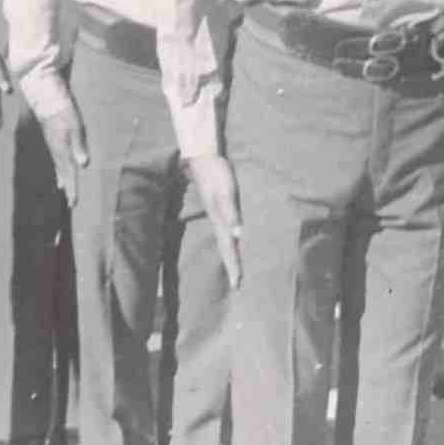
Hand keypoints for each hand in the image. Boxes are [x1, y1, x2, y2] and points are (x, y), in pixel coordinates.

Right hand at [39, 104, 89, 205]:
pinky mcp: (53, 139)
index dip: (72, 188)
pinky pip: (57, 158)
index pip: (69, 172)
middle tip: (72, 203)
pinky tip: (60, 170)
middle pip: (64, 172)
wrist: (47, 96)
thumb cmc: (64, 109)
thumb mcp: (76, 125)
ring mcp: (53, 144)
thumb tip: (83, 164)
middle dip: (69, 187)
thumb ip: (79, 145)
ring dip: (63, 179)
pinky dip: (59, 168)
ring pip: (59, 166)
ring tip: (65, 190)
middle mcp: (56, 149)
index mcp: (62, 148)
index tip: (73, 202)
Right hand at [188, 154, 243, 287]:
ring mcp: (219, 216)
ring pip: (226, 241)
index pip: (229, 249)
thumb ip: (231, 213)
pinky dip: (232, 240)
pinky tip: (236, 241)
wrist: (205, 159)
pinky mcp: (222, 208)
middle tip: (237, 285)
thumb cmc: (217, 175)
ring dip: (232, 255)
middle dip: (232, 266)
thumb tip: (238, 233)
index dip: (234, 266)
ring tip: (236, 269)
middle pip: (226, 248)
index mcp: (220, 222)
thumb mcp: (225, 193)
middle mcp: (219, 222)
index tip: (237, 283)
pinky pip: (228, 230)